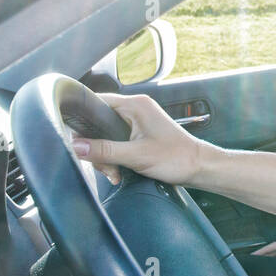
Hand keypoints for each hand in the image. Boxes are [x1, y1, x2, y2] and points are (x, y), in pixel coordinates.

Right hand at [72, 92, 206, 186]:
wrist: (199, 168)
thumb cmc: (177, 158)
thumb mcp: (135, 156)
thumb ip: (104, 150)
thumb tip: (76, 146)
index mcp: (135, 105)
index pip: (96, 102)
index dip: (82, 120)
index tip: (77, 140)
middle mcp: (135, 109)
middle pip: (98, 123)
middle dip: (97, 148)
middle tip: (105, 166)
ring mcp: (137, 122)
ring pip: (106, 136)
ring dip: (106, 157)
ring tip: (115, 173)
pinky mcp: (139, 134)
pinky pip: (116, 143)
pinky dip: (114, 158)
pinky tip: (118, 172)